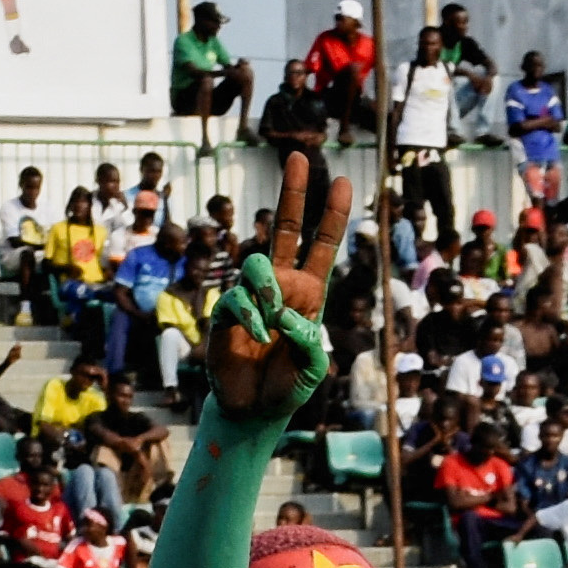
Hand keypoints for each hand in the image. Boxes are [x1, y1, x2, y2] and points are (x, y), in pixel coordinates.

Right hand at [198, 152, 346, 420]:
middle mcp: (281, 287)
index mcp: (309, 294)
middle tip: (298, 156)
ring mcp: (252, 296)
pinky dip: (251, 317)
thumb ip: (310, 344)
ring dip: (268, 289)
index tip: (340, 180)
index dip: (331, 215)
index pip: (321, 246)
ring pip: (258, 263)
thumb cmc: (286, 387)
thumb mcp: (314, 370)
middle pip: (287, 228)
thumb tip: (285, 316)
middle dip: (294, 192)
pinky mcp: (226, 313)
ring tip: (273, 319)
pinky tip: (258, 336)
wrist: (253, 411)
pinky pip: (237, 299)